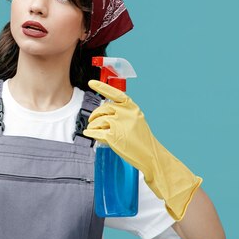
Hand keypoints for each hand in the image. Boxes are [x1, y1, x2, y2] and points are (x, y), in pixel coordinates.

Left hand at [83, 80, 201, 220]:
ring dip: (93, 126)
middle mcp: (125, 113)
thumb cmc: (142, 140)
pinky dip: (90, 133)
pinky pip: (95, 132)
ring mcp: (118, 124)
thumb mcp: (136, 120)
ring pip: (97, 121)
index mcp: (132, 108)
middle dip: (95, 115)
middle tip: (92, 121)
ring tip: (95, 131)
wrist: (150, 156)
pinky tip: (89, 134)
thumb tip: (104, 112)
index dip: (102, 87)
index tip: (91, 82)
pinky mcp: (112, 137)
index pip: (115, 93)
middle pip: (102, 109)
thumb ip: (122, 113)